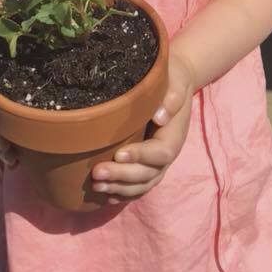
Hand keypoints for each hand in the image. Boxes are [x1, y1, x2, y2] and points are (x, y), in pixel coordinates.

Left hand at [91, 54, 194, 200]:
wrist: (176, 81)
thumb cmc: (173, 76)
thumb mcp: (175, 79)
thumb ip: (171, 95)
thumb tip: (160, 116)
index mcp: (175, 133)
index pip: (161, 152)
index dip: (141, 156)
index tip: (118, 153)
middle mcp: (168, 151)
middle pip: (149, 174)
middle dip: (123, 176)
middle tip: (96, 173)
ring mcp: (158, 161)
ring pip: (143, 184)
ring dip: (120, 188)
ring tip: (96, 186)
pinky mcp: (147, 162)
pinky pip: (138, 185)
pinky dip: (123, 192)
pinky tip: (105, 194)